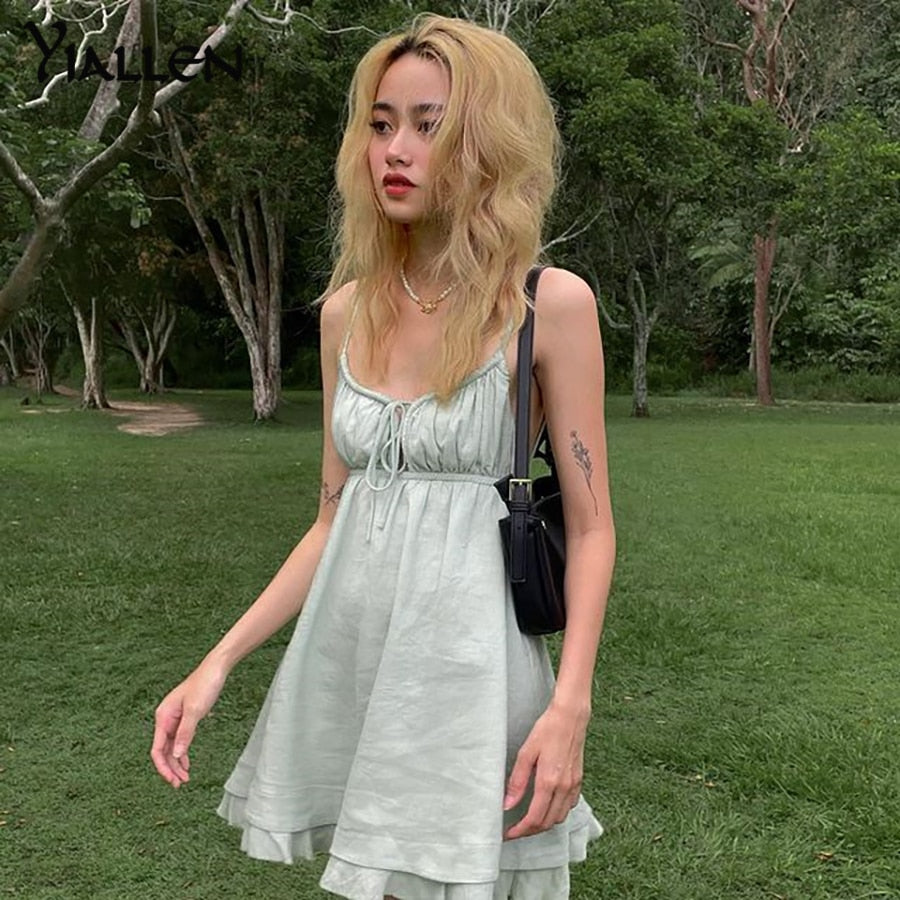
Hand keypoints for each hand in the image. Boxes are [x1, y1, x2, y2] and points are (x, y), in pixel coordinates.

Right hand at [150, 657, 226, 787]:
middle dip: (170, 769)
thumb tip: (177, 755)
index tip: (172, 780)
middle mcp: (165, 719)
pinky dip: (183, 753)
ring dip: (177, 763)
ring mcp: (175, 719)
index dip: (163, 767)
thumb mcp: (195, 710)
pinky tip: (187, 764)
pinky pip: (179, 740)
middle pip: (163, 751)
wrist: (215, 669)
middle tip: (181, 784)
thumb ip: (185, 733)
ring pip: (172, 747)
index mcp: (163, 717)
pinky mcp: (184, 718)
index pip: (157, 749)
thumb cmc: (204, 685)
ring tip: (185, 779)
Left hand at [502, 700, 588, 840]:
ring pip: (560, 817)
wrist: (570, 717)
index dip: (520, 830)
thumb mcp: (526, 752)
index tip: (508, 833)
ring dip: (544, 823)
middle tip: (515, 829)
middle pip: (548, 822)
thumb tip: (507, 804)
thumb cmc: (547, 730)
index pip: (535, 818)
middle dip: (530, 830)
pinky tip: (547, 805)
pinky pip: (569, 806)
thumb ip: (517, 781)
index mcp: (549, 782)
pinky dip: (557, 812)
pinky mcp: (579, 780)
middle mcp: (564, 787)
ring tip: (528, 820)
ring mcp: (574, 785)